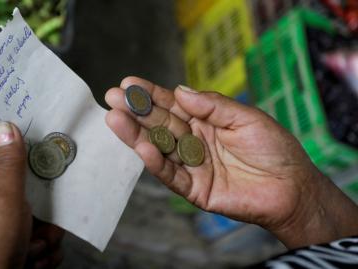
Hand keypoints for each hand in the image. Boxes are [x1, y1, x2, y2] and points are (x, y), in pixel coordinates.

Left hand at [0, 122, 63, 268]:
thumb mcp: (2, 199)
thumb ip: (9, 165)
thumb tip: (5, 125)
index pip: (14, 165)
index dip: (35, 166)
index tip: (54, 165)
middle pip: (38, 198)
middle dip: (47, 218)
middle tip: (40, 230)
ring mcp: (8, 233)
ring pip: (46, 225)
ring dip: (46, 241)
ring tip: (31, 252)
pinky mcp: (19, 252)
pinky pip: (45, 247)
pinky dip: (44, 257)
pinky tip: (33, 263)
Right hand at [105, 77, 357, 247]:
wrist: (293, 188)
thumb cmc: (275, 149)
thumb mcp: (246, 117)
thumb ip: (212, 105)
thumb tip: (179, 91)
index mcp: (205, 122)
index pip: (172, 105)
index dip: (151, 95)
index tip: (129, 84)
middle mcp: (194, 142)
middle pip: (159, 125)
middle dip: (136, 111)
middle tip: (112, 98)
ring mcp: (192, 166)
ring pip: (159, 149)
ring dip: (136, 135)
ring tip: (115, 120)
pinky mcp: (194, 189)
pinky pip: (171, 175)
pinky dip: (156, 163)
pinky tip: (142, 147)